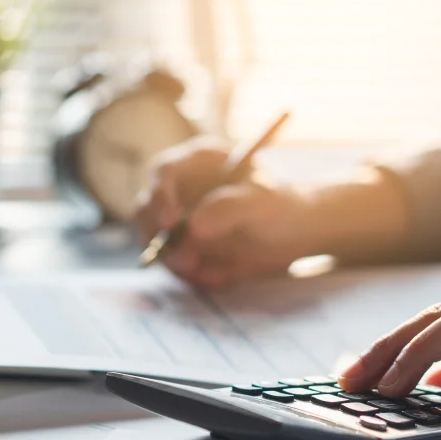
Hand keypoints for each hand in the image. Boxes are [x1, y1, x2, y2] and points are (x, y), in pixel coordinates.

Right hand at [134, 137, 335, 289]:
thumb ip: (228, 209)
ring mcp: (177, 219)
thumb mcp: (261, 203)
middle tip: (188, 263)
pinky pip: (175, 266)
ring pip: (158, 244)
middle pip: (147, 210)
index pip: (163, 172)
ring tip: (219, 274)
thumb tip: (193, 226)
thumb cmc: (279, 206)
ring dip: (181, 265)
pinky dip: (195, 277)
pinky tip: (224, 277)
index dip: (161, 197)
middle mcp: (179, 188)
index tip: (172, 225)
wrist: (293, 235)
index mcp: (197, 162)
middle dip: (162, 240)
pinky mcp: (182, 247)